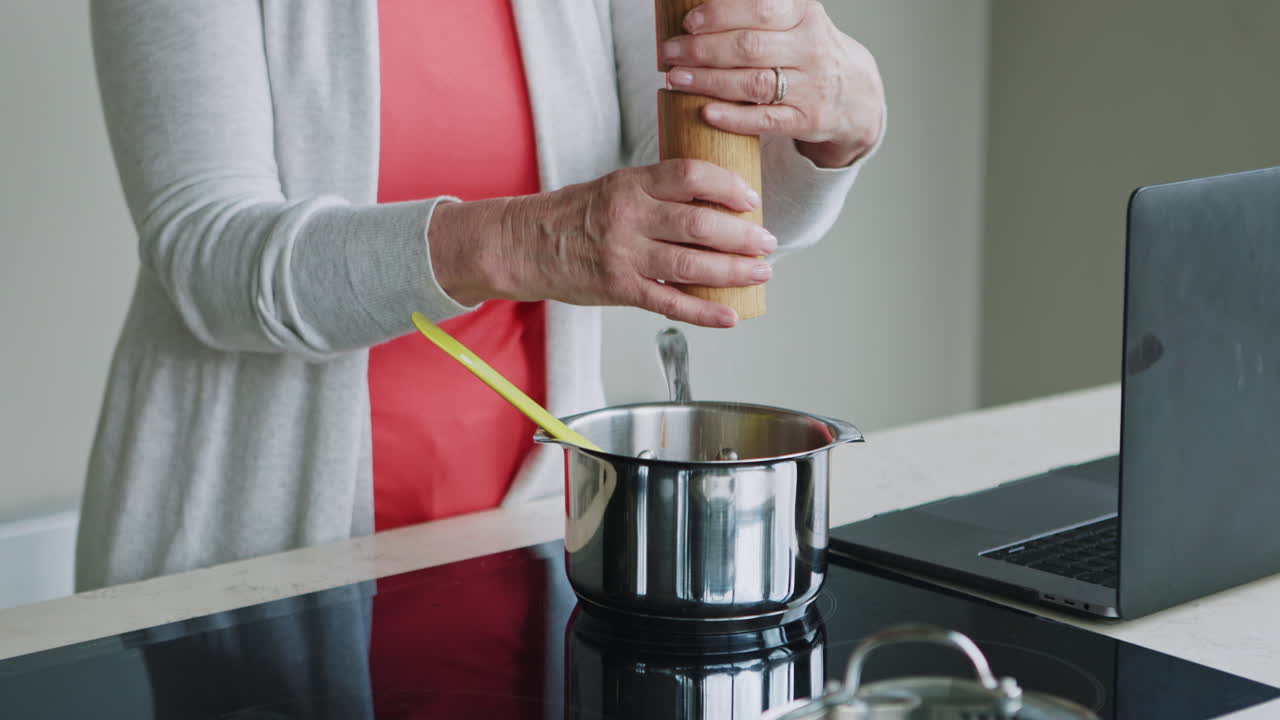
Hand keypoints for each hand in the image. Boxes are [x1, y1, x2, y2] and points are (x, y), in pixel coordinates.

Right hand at [429, 159, 776, 327]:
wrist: (521, 244)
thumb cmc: (571, 215)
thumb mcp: (613, 187)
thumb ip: (656, 191)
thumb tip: (712, 201)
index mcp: (631, 184)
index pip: (690, 176)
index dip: (727, 186)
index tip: (750, 198)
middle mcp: (629, 217)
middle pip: (700, 224)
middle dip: (743, 235)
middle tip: (767, 241)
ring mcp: (624, 255)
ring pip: (691, 264)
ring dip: (734, 271)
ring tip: (761, 273)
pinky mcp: (618, 288)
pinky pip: (669, 302)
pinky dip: (704, 311)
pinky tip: (729, 315)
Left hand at [661, 0, 884, 167]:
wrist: (855, 94)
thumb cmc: (808, 51)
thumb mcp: (794, 18)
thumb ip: (757, 10)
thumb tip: (702, 4)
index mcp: (804, 14)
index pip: (760, 9)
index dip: (720, 14)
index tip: (689, 21)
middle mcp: (810, 48)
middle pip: (749, 46)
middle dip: (702, 49)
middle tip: (669, 52)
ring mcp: (810, 86)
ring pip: (753, 83)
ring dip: (708, 81)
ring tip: (675, 79)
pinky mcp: (806, 119)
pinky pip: (765, 119)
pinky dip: (733, 117)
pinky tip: (706, 112)